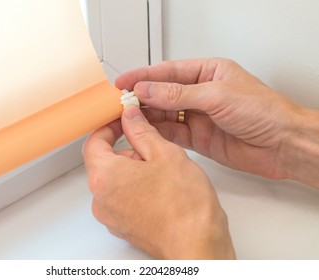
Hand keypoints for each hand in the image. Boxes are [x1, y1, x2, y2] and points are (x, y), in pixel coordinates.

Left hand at [83, 105, 234, 258]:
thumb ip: (142, 130)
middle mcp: (101, 199)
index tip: (123, 122)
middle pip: (107, 162)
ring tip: (163, 175)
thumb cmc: (184, 205)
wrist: (197, 245)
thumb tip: (130, 116)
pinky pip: (122, 198)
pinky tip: (161, 191)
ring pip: (116, 181)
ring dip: (135, 170)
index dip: (109, 128)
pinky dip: (136, 189)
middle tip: (155, 151)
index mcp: (105, 177)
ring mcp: (111, 216)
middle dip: (129, 151)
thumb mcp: (164, 154)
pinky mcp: (122, 227)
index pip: (94, 142)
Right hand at [116, 58, 307, 179]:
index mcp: (208, 72)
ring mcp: (198, 116)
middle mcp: (201, 93)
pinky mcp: (198, 138)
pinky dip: (157, 133)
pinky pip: (172, 133)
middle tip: (121, 103)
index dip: (144, 76)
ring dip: (147, 116)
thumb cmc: (263, 111)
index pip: (168, 72)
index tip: (123, 82)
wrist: (282, 144)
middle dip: (142, 97)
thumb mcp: (216, 95)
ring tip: (127, 118)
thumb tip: (148, 89)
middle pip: (163, 93)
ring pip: (165, 114)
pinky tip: (144, 132)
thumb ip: (178, 94)